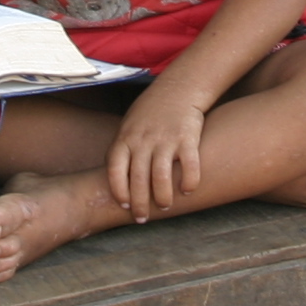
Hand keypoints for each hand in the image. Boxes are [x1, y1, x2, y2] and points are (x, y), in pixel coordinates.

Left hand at [107, 85, 207, 219]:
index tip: (125, 205)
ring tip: (165, 206)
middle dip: (140, 204)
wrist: (178, 87)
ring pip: (161, 177)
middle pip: (138, 180)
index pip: (116, 171)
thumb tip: (117, 182)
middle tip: (143, 219)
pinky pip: (189, 166)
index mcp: (125, 138)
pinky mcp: (187, 137)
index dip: (119, 192)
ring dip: (163, 197)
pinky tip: (187, 190)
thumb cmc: (150, 112)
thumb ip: (123, 151)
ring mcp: (165, 139)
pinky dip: (189, 181)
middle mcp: (143, 140)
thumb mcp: (129, 126)